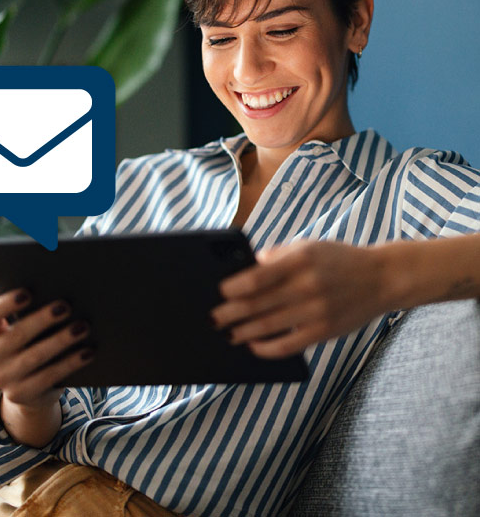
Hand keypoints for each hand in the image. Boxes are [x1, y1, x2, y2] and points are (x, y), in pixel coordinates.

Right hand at [0, 289, 94, 410]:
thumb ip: (29, 311)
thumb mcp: (21, 326)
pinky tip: (88, 352)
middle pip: (16, 335)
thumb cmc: (29, 340)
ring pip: (35, 357)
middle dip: (43, 319)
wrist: (27, 385)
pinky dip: (70, 363)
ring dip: (61, 340)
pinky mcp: (21, 394)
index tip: (28, 292)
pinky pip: (49, 377)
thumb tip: (59, 293)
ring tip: (83, 327)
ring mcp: (2, 379)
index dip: (6, 304)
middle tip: (66, 306)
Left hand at [210, 240, 390, 357]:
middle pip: (258, 304)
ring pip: (270, 326)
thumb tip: (248, 267)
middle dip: (231, 313)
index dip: (234, 288)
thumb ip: (278, 255)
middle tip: (213, 319)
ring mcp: (316, 311)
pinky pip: (289, 345)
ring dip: (243, 332)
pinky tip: (253, 346)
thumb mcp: (308, 246)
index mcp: (300, 260)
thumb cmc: (338, 260)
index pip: (258, 277)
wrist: (381, 278)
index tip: (219, 292)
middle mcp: (307, 286)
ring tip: (227, 334)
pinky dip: (267, 348)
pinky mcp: (324, 331)